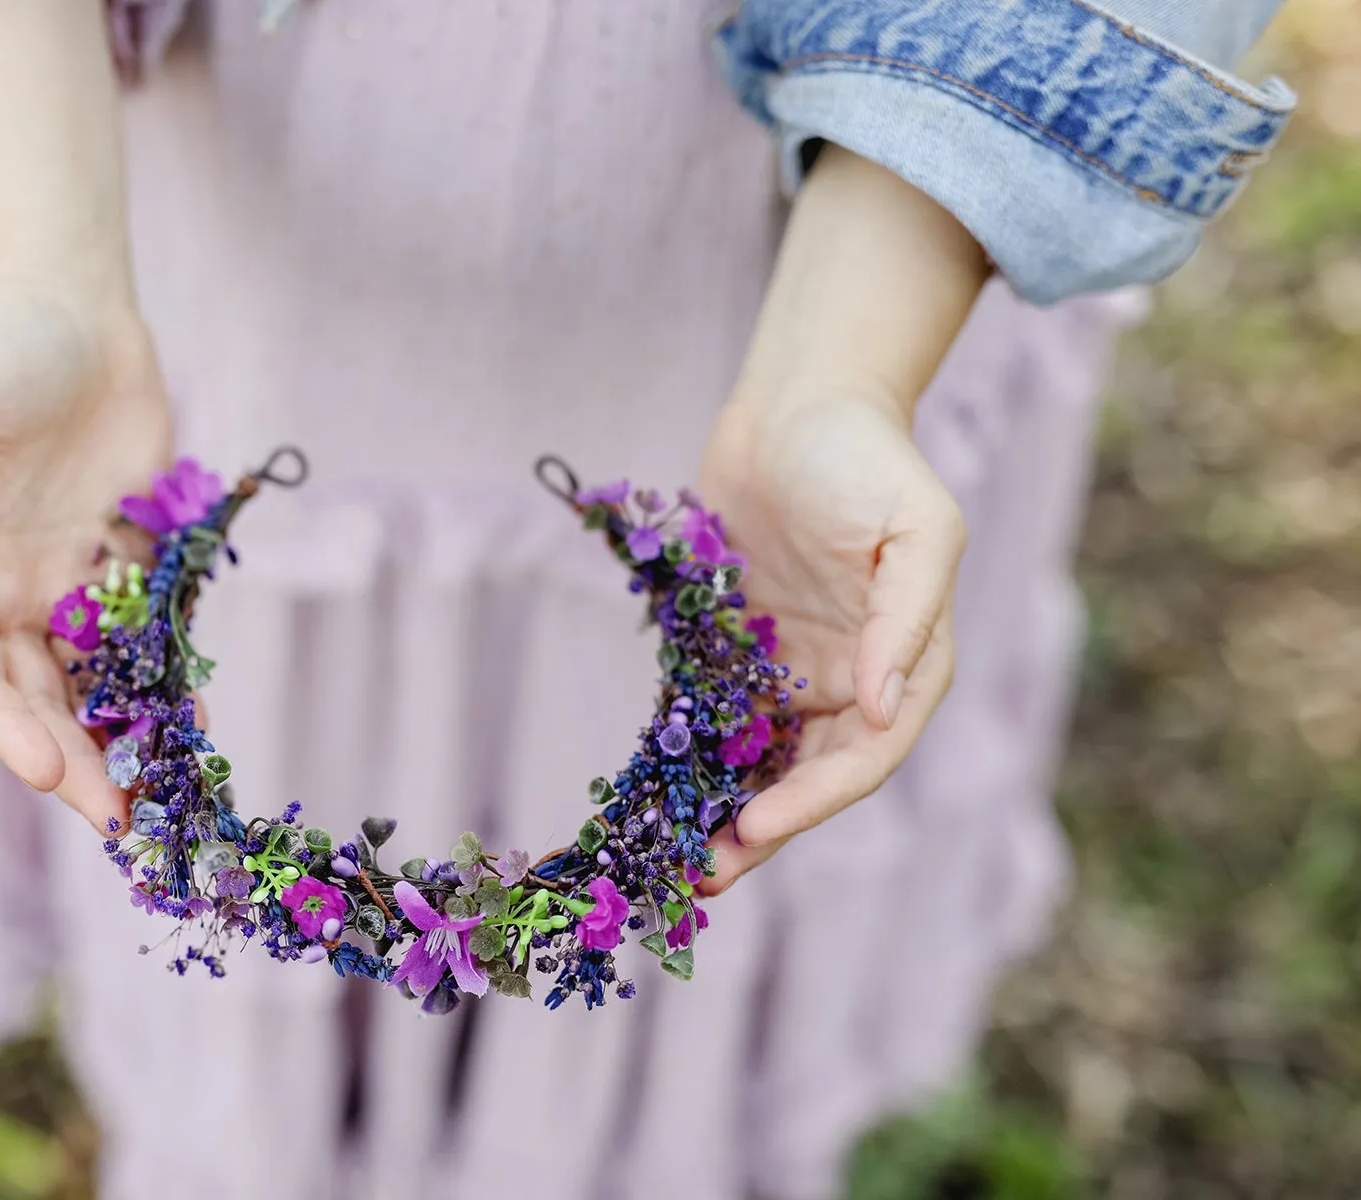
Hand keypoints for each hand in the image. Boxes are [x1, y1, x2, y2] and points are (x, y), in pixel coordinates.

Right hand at [0, 289, 170, 831]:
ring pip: (92, 690)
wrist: (76, 312)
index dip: (1, 728)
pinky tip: (198, 736)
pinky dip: (169, 692)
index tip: (47, 772)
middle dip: (72, 763)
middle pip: (34, 703)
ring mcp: (69, 590)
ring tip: (162, 805)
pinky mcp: (130, 573)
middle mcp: (6, 596)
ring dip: (120, 746)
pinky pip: (149, 647)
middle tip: (120, 821)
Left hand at [694, 389, 964, 894]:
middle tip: (702, 877)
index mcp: (901, 666)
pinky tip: (644, 800)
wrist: (798, 404)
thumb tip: (884, 706)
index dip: (813, 800)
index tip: (758, 825)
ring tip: (669, 861)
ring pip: (753, 762)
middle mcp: (845, 683)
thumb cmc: (865, 456)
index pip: (862, 758)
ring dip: (715, 812)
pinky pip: (705, 718)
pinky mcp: (731, 651)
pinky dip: (681, 761)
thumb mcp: (916, 528)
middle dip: (758, 830)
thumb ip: (907, 617)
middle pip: (803, 780)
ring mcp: (786, 671)